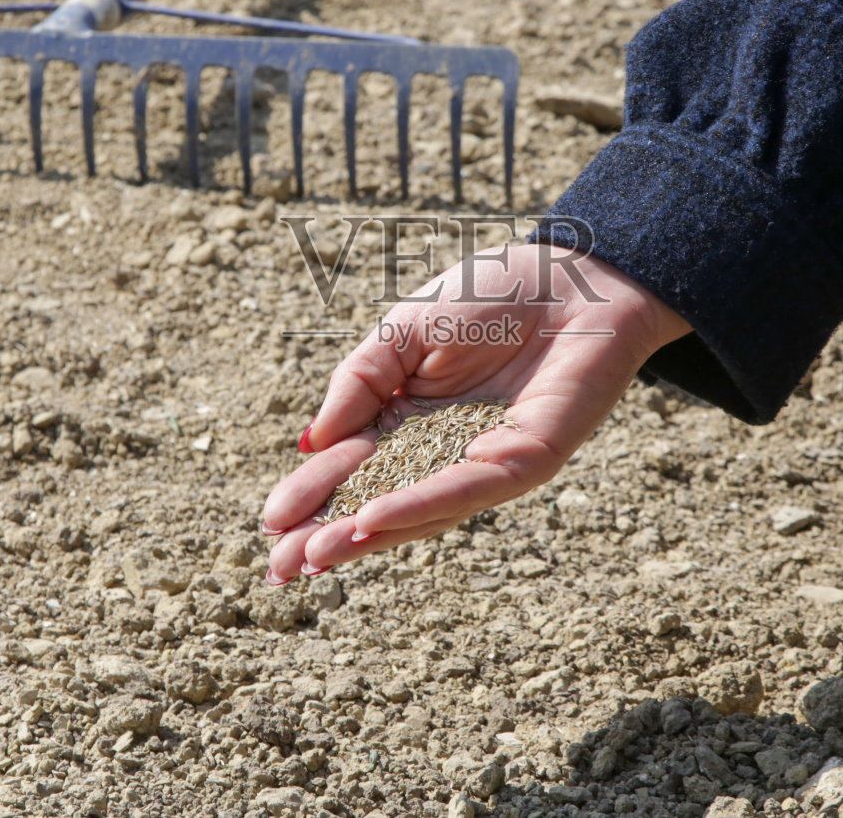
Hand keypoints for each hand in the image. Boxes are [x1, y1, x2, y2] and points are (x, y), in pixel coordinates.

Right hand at [260, 244, 690, 582]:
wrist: (573, 274)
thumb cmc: (492, 293)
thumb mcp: (403, 329)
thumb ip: (358, 382)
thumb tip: (309, 444)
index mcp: (409, 418)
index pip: (352, 467)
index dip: (312, 494)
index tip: (269, 524)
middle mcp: (444, 450)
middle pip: (378, 500)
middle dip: (328, 535)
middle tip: (279, 569)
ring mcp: (485, 461)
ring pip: (419, 509)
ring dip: (366, 533)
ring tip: (316, 554)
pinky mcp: (526, 460)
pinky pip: (468, 489)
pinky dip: (418, 506)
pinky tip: (374, 521)